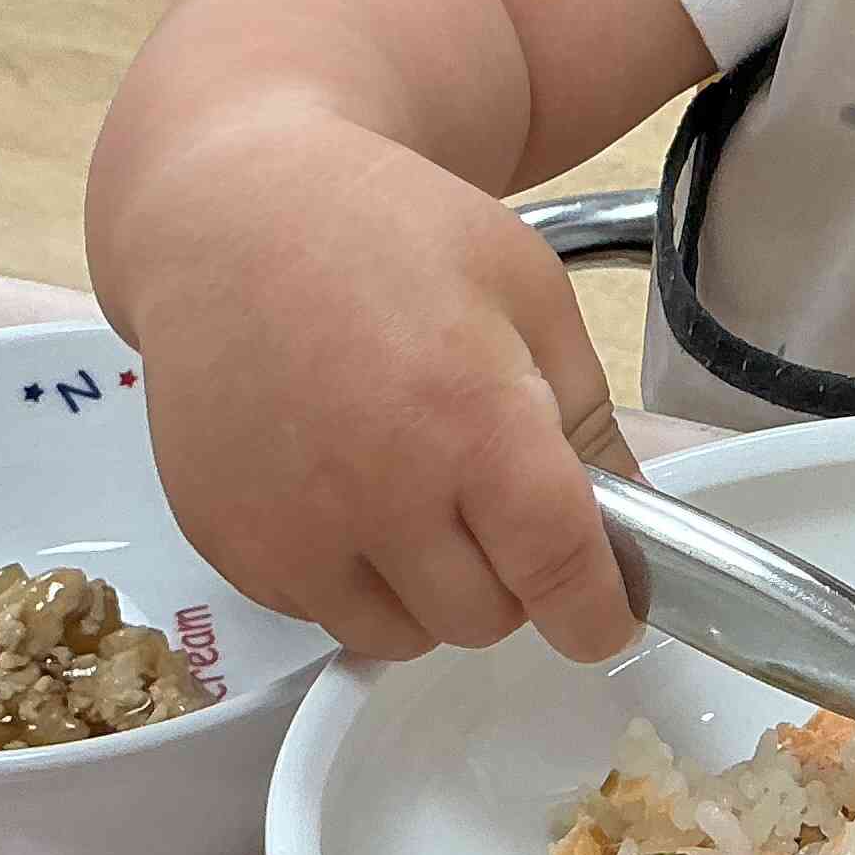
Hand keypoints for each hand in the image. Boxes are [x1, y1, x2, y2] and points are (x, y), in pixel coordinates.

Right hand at [99, 103, 642, 667]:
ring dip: (430, 592)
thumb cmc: (383, 234)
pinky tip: (346, 490)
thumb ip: (584, 415)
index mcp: (471, 420)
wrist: (228, 219)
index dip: (596, 611)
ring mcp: (292, 528)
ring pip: (400, 635)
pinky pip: (318, 613)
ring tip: (419, 494)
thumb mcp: (524, 290)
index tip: (605, 616)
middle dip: (512, 578)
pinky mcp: (231, 545)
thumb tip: (626, 518)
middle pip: (485, 619)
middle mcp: (378, 491)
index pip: (556, 569)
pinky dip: (349, 578)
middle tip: (497, 503)